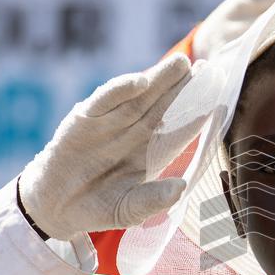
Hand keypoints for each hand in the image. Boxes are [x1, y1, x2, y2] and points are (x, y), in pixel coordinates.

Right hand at [19, 53, 201, 239]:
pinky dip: (121, 90)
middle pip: (164, 106)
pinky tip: (140, 81)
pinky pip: (105, 101)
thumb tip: (180, 189)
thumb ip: (153, 200)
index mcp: (152, 153)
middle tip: (208, 68)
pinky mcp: (85, 120)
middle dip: (185, 88)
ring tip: (181, 64)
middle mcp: (135, 133)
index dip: (198, 114)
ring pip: (140, 97)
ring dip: (159, 80)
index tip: (220, 98)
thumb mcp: (128, 210)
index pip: (180, 130)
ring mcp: (111, 123)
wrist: (55, 207)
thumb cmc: (98, 207)